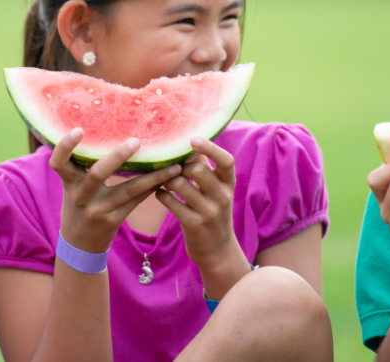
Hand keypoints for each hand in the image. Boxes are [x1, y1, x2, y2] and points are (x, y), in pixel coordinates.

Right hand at [51, 128, 181, 253]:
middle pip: (98, 173)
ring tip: (174, 165)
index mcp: (69, 182)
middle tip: (136, 141)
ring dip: (153, 177)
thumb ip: (84, 164)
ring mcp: (98, 210)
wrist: (79, 244)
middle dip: (118, 157)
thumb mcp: (74, 185)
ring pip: (128, 190)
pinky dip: (152, 188)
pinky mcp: (113, 220)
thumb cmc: (80, 204)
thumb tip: (107, 128)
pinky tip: (169, 178)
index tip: (79, 129)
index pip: (58, 163)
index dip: (66, 146)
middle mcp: (81, 195)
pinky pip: (136, 201)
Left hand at [155, 137, 245, 279]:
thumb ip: (207, 170)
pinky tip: (160, 194)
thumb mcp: (216, 191)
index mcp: (229, 184)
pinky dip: (161, 195)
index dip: (211, 147)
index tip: (193, 139)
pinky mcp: (194, 224)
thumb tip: (190, 143)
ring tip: (164, 181)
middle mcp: (223, 196)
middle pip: (198, 169)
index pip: (226, 160)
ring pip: (180, 184)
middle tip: (172, 170)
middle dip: (180, 166)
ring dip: (167, 179)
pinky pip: (171, 201)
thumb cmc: (212, 211)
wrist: (217, 250)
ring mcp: (209, 211)